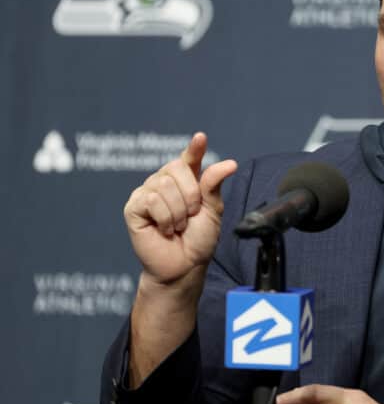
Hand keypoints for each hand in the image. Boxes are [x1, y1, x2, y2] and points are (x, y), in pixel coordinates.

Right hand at [123, 132, 236, 286]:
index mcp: (185, 180)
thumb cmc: (199, 239)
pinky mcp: (133, 207)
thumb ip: (213, 184)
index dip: (194, 148)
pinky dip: (164, 218)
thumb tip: (229, 163)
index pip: (189, 158)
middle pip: (176, 169)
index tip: (201, 137)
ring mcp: (146, 193)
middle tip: (190, 216)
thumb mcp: (213, 210)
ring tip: (177, 226)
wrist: (185, 265)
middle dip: (191, 195)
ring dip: (178, 211)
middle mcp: (164, 182)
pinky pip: (151, 199)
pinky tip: (163, 230)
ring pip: (164, 185)